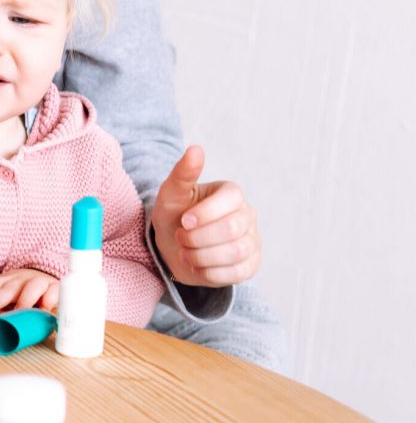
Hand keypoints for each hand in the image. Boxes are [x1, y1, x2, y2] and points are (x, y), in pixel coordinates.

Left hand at [0, 269, 59, 313]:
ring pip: (32, 287)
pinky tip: (46, 307)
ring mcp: (38, 282)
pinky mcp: (55, 288)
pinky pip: (54, 291)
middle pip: (8, 289)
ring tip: (18, 312)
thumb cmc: (22, 284)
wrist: (48, 274)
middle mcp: (21, 280)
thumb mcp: (3, 283)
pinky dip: (50, 298)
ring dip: (24, 300)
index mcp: (7, 280)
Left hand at [151, 145, 261, 286]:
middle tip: (181, 238)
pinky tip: (198, 266)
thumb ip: (183, 173)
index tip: (184, 221)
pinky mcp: (251, 264)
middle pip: (232, 229)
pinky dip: (211, 273)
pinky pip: (239, 272)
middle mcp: (247, 215)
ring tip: (186, 253)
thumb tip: (196, 149)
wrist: (173, 246)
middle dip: (199, 238)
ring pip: (236, 252)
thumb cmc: (174, 214)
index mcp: (231, 193)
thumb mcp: (171, 194)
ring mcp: (252, 240)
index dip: (205, 213)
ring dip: (202, 256)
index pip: (232, 199)